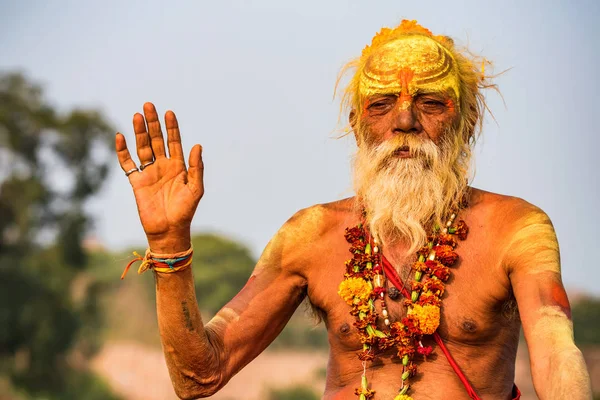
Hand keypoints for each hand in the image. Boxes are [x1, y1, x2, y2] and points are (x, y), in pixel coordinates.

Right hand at [115, 102, 203, 252]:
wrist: (169, 230)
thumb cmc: (185, 211)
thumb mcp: (195, 188)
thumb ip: (196, 167)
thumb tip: (197, 145)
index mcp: (178, 166)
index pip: (174, 142)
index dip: (172, 128)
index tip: (169, 112)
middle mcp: (163, 166)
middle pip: (156, 140)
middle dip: (153, 123)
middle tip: (149, 105)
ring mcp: (149, 173)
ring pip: (142, 148)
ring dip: (139, 132)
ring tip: (137, 115)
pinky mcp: (136, 182)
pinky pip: (127, 164)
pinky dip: (122, 151)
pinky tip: (120, 137)